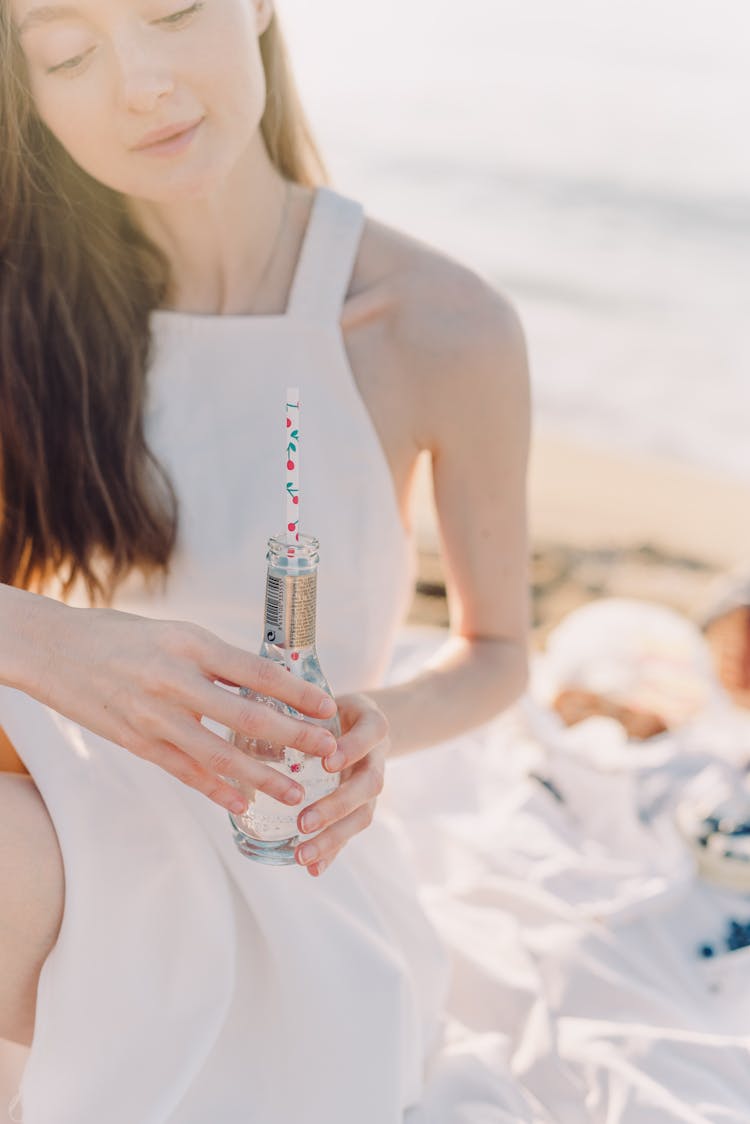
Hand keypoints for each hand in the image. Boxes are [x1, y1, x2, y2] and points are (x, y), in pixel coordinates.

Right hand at [21, 597, 337, 814]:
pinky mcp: (135, 740)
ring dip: (261, 777)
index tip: (329, 708)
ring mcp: (153, 714)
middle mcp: (175, 680)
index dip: (297, 693)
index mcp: (191, 644)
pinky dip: (214, 789)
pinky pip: (183, 770)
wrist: (54, 649)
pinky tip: (240, 803)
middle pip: (246, 717)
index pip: (257, 672)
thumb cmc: (120, 635)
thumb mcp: (174, 633)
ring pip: (218, 754)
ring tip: (294, 794)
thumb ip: (214, 659)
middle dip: (293, 738)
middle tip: (327, 752)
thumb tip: (262, 683)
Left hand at [293, 692, 389, 876]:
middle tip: (302, 823)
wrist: (366, 721)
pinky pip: (352, 831)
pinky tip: (313, 869)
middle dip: (336, 806)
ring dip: (333, 838)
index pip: (369, 736)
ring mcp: (372, 783)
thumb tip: (257, 720)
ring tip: (302, 856)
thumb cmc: (335, 709)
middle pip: (369, 785)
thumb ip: (305, 709)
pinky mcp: (364, 804)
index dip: (352, 750)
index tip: (327, 762)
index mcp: (372, 726)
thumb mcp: (327, 701)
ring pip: (363, 814)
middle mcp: (377, 757)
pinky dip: (334, 852)